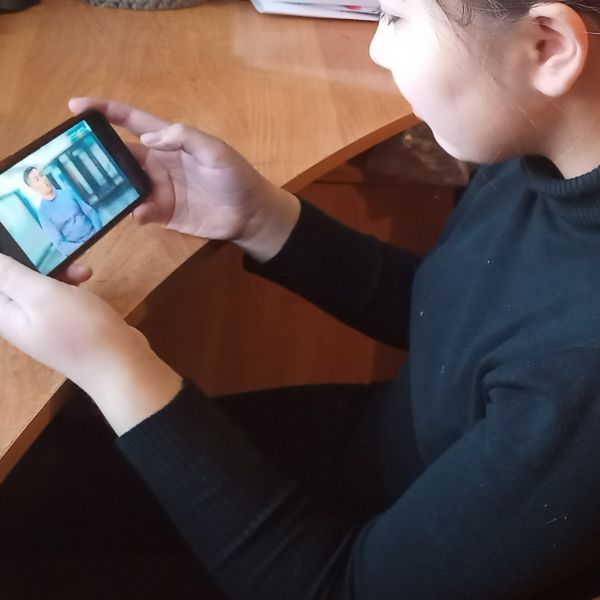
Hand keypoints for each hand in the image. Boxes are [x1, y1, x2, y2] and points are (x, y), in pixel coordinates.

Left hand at [0, 254, 180, 433]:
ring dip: (60, 274)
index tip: (25, 249)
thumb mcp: (42, 295)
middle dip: (37, 264)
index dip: (8, 264)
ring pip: (43, 288)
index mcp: (5, 316)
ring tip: (84, 271)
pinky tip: (90, 282)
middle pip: (17, 283)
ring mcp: (47, 326)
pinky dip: (74, 287)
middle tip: (58, 256)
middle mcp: (21, 322)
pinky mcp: (69, 327)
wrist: (119, 365)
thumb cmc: (78, 328)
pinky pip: (63, 299)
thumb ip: (10, 275)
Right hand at [68, 98, 299, 261]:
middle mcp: (157, 164)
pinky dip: (135, 211)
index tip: (76, 106)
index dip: (105, 111)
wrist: (250, 214)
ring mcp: (158, 190)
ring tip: (91, 190)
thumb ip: (182, 138)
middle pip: (120, 155)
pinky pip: (140, 211)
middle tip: (72, 159)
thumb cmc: (235, 176)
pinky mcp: (163, 214)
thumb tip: (146, 139)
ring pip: (124, 185)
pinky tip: (139, 213)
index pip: (132, 122)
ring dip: (109, 187)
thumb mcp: (214, 150)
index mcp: (168, 142)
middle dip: (97, 155)